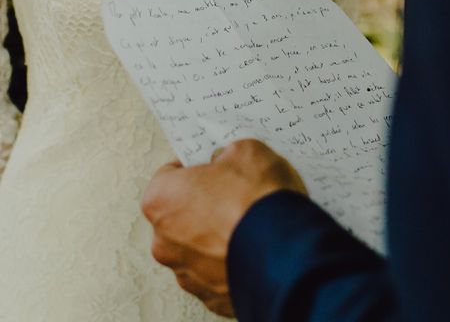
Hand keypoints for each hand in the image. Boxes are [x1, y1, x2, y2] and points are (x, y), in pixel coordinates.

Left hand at [141, 139, 307, 316]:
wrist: (288, 253)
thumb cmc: (258, 200)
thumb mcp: (246, 151)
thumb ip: (227, 154)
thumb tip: (228, 160)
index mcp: (160, 200)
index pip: (169, 176)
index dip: (194, 169)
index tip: (213, 168)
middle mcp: (164, 241)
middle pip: (180, 215)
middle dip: (204, 205)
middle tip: (234, 195)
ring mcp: (187, 273)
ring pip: (198, 248)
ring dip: (216, 237)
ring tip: (248, 224)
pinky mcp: (212, 297)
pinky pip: (218, 272)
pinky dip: (231, 262)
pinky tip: (253, 249)